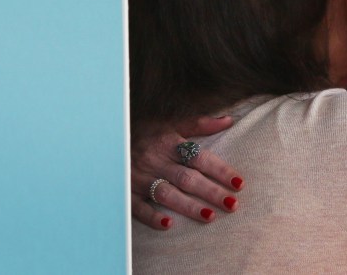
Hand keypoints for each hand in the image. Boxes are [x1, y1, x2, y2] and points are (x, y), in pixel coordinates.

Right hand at [130, 116, 244, 230]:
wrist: (108, 138)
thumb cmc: (145, 132)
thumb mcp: (170, 124)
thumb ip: (199, 124)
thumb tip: (229, 120)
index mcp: (168, 142)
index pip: (199, 157)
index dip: (219, 169)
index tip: (239, 182)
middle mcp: (155, 160)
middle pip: (187, 178)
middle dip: (211, 192)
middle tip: (232, 204)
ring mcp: (140, 177)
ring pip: (167, 194)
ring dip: (189, 206)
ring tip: (210, 216)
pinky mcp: (127, 192)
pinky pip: (139, 206)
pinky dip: (152, 216)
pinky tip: (168, 225)